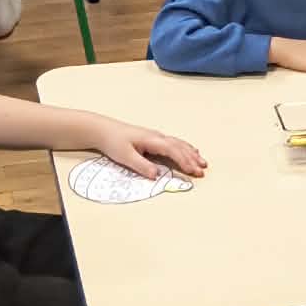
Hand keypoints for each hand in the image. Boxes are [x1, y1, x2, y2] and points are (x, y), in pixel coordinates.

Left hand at [92, 120, 207, 179]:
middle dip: (192, 159)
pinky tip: (190, 151)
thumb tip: (156, 175)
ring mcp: (156, 137)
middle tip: (202, 170)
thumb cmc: (113, 142)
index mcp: (152, 140)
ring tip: (202, 162)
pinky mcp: (153, 139)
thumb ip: (141, 166)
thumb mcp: (125, 156)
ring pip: (179, 144)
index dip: (184, 161)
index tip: (193, 171)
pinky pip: (174, 143)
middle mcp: (157, 137)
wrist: (103, 130)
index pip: (173, 150)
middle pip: (180, 147)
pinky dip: (185, 148)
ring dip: (191, 153)